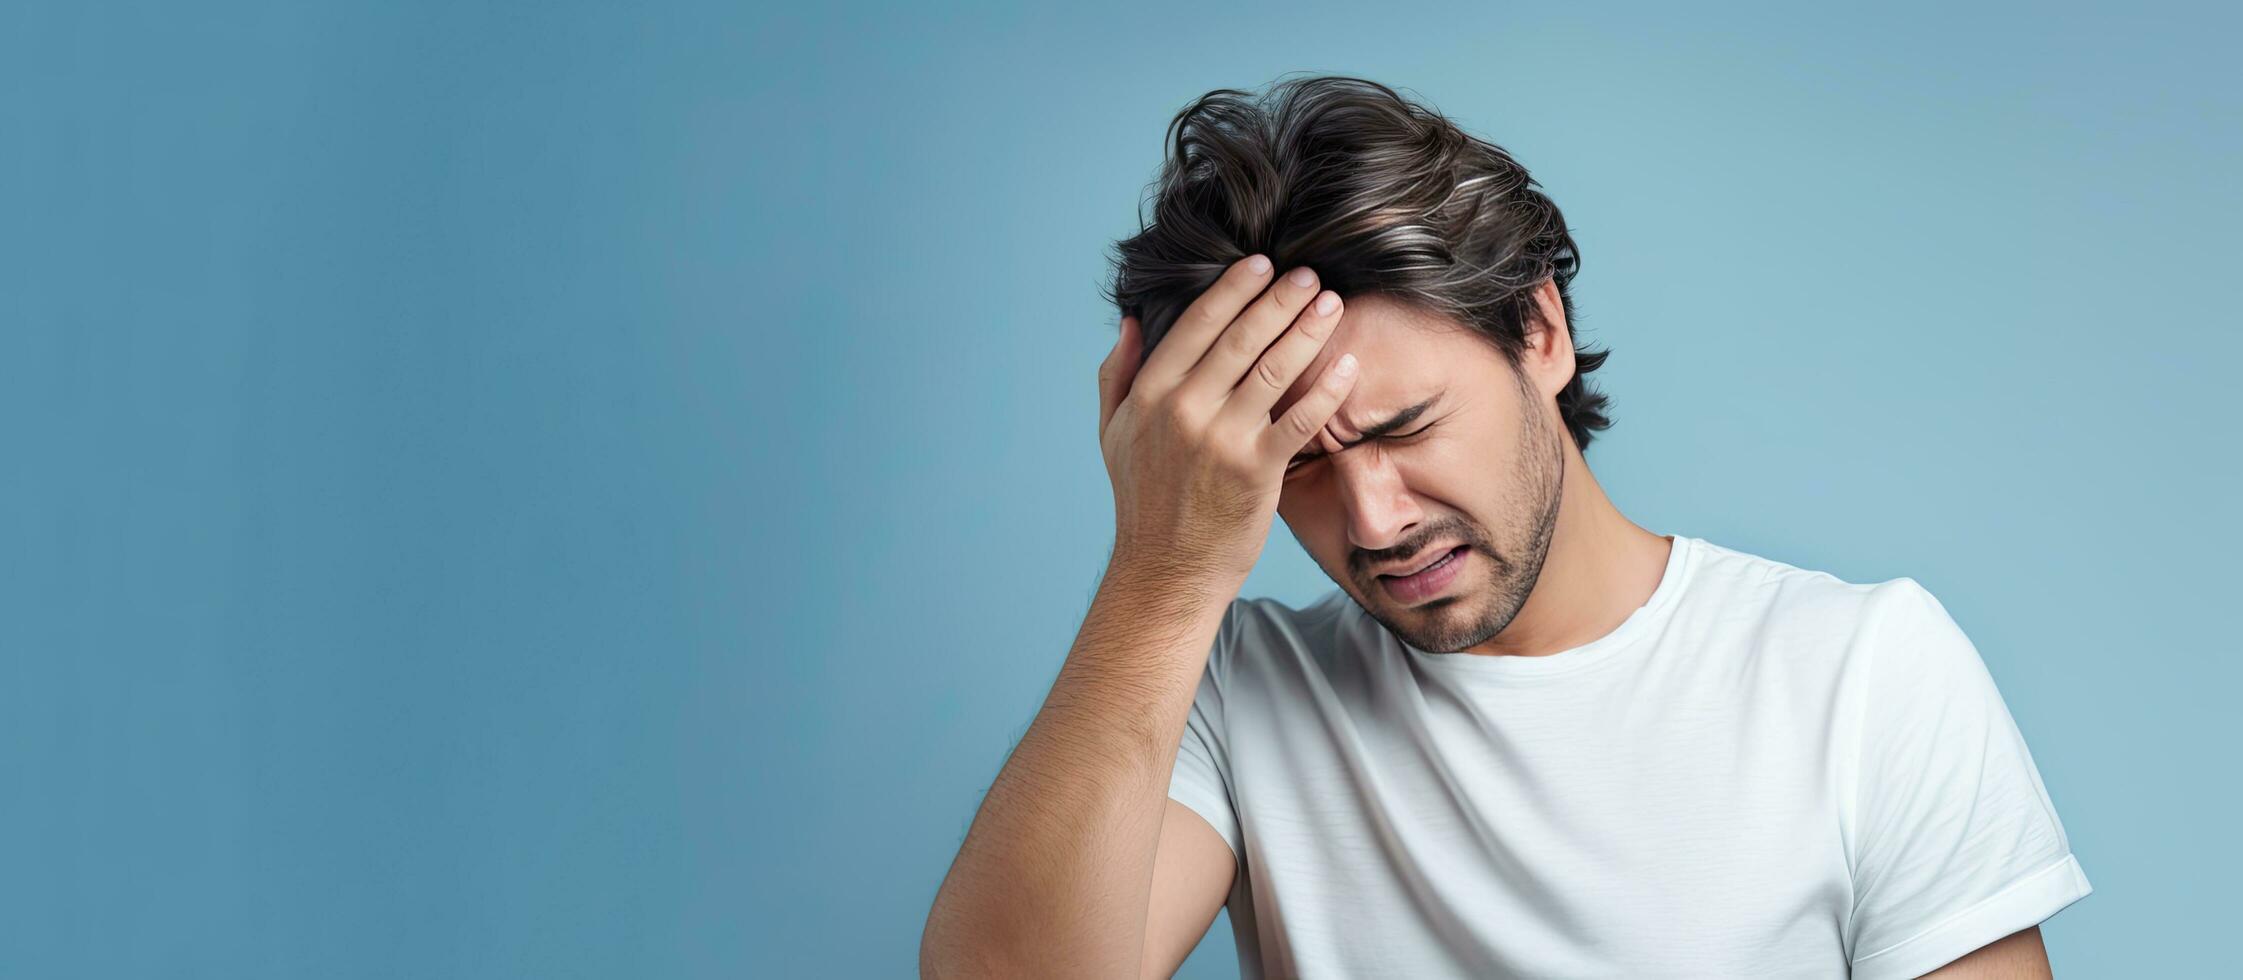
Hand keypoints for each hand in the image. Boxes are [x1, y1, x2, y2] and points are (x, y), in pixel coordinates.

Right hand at [1097, 256, 1356, 585]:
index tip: (1261, 263)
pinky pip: (1300, 419)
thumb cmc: (1142, 503)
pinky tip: (1347, 367)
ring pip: (1275, 368)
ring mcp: (1222, 440)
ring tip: (1333, 304)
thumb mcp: (1114, 434)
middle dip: (1280, 299)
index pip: (1197, 325)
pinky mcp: (1257, 471)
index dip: (1233, 289)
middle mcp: (1185, 410)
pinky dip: (1326, 389)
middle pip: (1242, 337)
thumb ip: (1117, 374)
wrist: (1165, 572)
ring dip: (1308, 330)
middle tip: (1310, 274)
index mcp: (1151, 394)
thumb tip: (1132, 322)